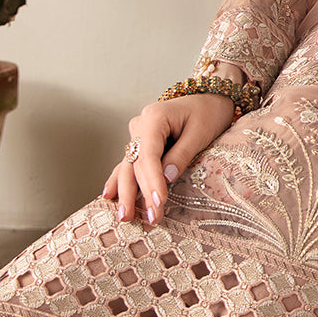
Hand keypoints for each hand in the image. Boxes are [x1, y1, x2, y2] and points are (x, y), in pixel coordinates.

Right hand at [102, 93, 235, 226]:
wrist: (209, 99)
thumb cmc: (208, 113)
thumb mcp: (200, 132)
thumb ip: (182, 155)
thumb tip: (165, 179)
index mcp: (154, 117)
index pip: (149, 155)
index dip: (152, 180)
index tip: (159, 202)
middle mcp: (140, 125)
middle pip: (135, 164)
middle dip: (141, 193)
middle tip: (149, 217)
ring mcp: (138, 134)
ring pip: (128, 166)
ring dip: (127, 192)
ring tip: (125, 216)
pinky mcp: (141, 144)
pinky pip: (129, 164)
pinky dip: (119, 180)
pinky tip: (108, 196)